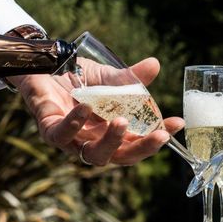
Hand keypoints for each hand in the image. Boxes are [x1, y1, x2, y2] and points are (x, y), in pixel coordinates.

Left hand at [12, 57, 183, 165]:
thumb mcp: (108, 77)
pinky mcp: (49, 130)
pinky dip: (75, 123)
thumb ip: (130, 77)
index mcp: (111, 132)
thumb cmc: (78, 77)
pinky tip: (86, 108)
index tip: (177, 123)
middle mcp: (94, 141)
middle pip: (120, 157)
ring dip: (111, 142)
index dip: (158, 136)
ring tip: (122, 121)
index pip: (138, 142)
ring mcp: (72, 139)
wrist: (45, 67)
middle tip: (159, 135)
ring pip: (93, 155)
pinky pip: (62, 134)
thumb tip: (155, 64)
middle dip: (142, 149)